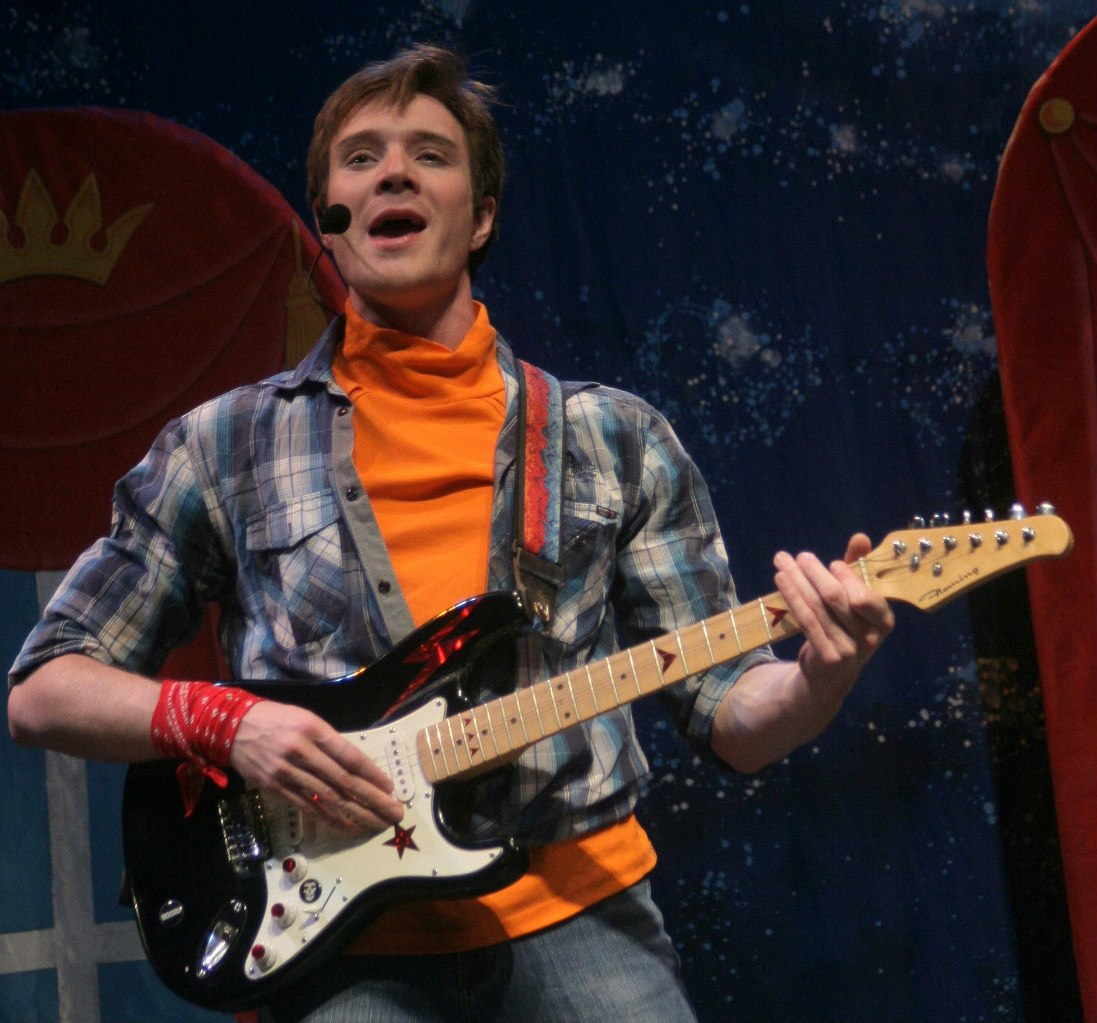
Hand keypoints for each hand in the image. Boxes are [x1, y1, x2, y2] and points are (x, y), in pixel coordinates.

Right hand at [229, 700, 404, 832]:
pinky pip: (307, 807)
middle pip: (344, 781)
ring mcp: (287, 772)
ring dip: (356, 814)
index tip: (390, 788)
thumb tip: (356, 767)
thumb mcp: (306, 718)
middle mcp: (302, 751)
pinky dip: (330, 819)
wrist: (232, 727)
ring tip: (376, 823)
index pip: (350, 756)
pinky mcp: (275, 788)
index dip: (372, 774)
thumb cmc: (276, 719)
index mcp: (313, 729)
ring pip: (328, 798)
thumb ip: (329, 742)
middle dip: (372, 799)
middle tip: (394, 812)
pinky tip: (347, 827)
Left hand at [773, 533, 893, 698]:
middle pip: (838, 597)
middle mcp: (870, 637)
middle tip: (800, 556)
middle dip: (816, 572)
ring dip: (797, 579)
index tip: (833, 564)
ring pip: (818, 606)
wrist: (830, 676)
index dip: (849, 577)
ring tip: (782, 560)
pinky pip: (806, 620)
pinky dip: (792, 596)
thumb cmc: (844, 628)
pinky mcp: (826, 657)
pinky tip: (780, 580)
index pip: (867, 596)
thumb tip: (860, 538)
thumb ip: (858, 569)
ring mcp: (848, 650)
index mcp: (884, 620)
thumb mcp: (855, 600)